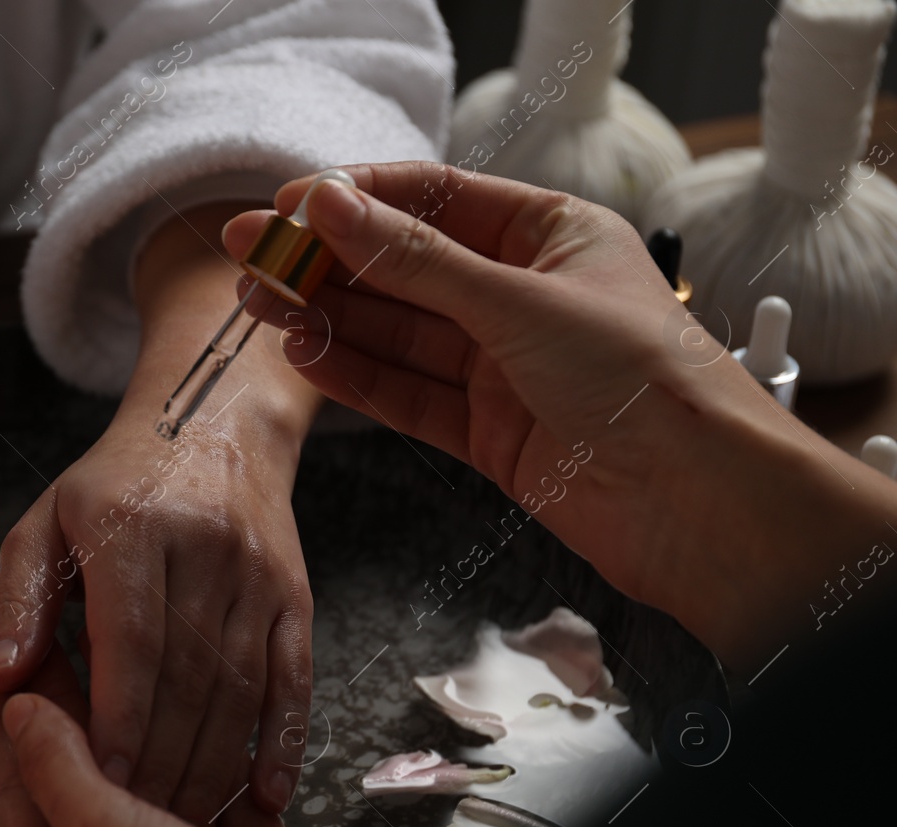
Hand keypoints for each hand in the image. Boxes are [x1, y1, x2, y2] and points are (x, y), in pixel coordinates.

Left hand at [0, 409, 313, 822]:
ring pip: (241, 688)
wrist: (210, 425)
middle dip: (165, 762)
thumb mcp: (45, 522)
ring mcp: (259, 574)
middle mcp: (206, 549)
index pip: (132, 639)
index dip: (120, 718)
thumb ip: (20, 598)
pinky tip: (268, 798)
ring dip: (217, 767)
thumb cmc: (110, 487)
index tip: (104, 786)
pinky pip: (294, 678)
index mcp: (132, 527)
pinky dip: (284, 741)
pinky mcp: (295, 596)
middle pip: (190, 677)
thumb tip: (1, 680)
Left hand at [0, 651, 456, 826]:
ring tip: (123, 650)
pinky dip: (223, 752)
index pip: (18, 792)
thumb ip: (58, 769)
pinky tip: (211, 701)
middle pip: (85, 780)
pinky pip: (229, 792)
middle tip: (47, 636)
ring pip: (159, 779)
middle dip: (68, 710)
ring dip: (146, 722)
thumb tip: (18, 711)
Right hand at [224, 163, 896, 666]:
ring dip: (328, 318)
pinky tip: (306, 356)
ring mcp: (503, 367)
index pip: (436, 201)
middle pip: (404, 268)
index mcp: (551, 238)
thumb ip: (417, 261)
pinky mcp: (488, 431)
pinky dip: (355, 377)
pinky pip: (406, 395)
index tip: (289, 204)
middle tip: (252, 256)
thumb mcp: (520, 302)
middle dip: (326, 262)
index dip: (357, 200)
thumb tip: (333, 209)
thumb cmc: (648, 383)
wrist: (697, 504)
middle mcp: (523, 298)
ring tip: (261, 306)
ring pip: (397, 334)